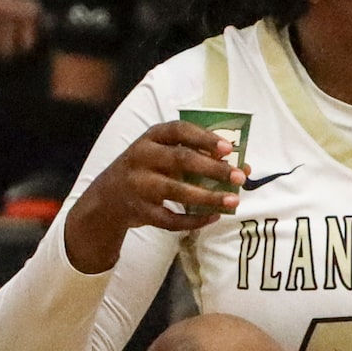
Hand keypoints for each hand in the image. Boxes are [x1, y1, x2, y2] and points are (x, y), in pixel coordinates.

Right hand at [61, 120, 242, 272]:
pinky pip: (170, 218)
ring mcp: (138, 185)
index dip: (204, 137)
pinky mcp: (138, 210)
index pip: (178, 130)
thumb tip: (244, 167)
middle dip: (213, 168)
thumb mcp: (165, 156)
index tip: (228, 147)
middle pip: (180, 160)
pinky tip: (213, 217)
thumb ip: (200, 158)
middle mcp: (141, 158)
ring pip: (176, 191)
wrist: (107, 199)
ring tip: (234, 201)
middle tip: (239, 177)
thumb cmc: (148, 171)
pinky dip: (193, 220)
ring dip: (209, 197)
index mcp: (150, 139)